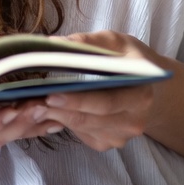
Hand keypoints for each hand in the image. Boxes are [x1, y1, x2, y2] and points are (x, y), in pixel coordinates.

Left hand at [31, 31, 168, 151]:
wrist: (152, 88)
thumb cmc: (131, 60)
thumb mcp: (117, 42)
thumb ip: (88, 42)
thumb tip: (54, 43)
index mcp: (140, 95)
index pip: (105, 102)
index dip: (77, 100)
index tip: (51, 94)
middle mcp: (133, 121)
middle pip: (90, 119)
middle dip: (59, 110)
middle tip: (31, 100)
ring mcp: (121, 136)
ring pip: (82, 127)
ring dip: (56, 116)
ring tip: (31, 102)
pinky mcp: (108, 142)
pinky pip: (81, 133)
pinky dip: (63, 121)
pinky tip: (48, 108)